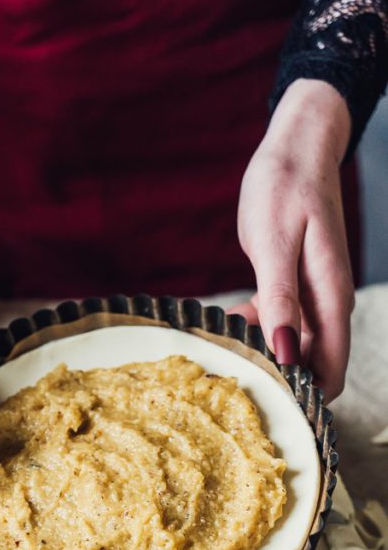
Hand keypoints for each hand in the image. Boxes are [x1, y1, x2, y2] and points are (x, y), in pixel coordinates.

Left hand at [235, 79, 353, 401]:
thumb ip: (280, 300)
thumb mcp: (272, 243)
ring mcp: (314, 296)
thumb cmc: (285, 186)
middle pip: (311, 366)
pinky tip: (226, 324)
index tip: (263, 403)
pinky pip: (281, 323)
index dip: (304, 398)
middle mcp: (328, 303)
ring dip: (260, 353)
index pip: (331, 371)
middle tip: (227, 378)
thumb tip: (285, 353)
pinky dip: (256, 329)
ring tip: (219, 349)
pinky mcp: (298, 287)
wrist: (297, 146)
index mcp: (331, 298)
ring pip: (293, 346)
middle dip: (276, 379)